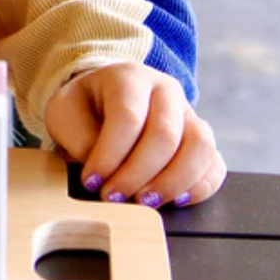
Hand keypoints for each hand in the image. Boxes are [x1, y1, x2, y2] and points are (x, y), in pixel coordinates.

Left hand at [43, 62, 225, 208]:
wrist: (103, 101)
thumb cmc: (84, 108)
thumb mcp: (65, 113)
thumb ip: (80, 138)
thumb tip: (104, 173)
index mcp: (128, 77)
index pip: (128, 116)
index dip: (110, 154)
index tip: (92, 180)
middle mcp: (166, 90)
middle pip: (165, 134)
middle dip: (138, 174)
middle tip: (115, 197)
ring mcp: (190, 114)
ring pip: (199, 148)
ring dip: (172, 183)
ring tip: (144, 203)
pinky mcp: (202, 141)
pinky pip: (214, 165)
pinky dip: (199, 188)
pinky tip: (174, 201)